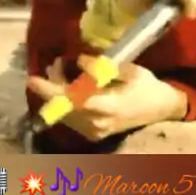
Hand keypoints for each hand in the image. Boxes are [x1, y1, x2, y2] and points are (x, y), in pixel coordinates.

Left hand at [27, 56, 187, 141]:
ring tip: (60, 71)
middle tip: (54, 65)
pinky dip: (66, 102)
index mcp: (107, 106)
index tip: (33, 78)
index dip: (49, 90)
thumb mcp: (130, 70)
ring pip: (65, 113)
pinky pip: (72, 118)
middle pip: (63, 106)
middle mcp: (97, 123)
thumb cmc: (148, 87)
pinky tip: (70, 87)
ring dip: (58, 92)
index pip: (70, 100)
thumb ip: (102, 67)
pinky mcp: (94, 133)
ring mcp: (95, 131)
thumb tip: (78, 61)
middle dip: (53, 85)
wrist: (162, 110)